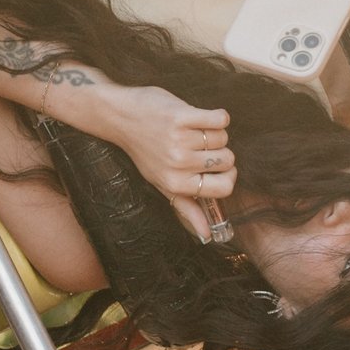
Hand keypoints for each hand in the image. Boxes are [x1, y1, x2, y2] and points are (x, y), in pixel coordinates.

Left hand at [97, 82, 239, 244]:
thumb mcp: (161, 183)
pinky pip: (220, 118)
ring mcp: (180, 139)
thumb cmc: (144, 150)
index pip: (224, 188)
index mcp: (176, 184)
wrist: (120, 117)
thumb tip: (206, 234)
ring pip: (223, 138)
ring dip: (212, 132)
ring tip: (192, 131)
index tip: (219, 168)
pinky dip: (217, 116)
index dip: (228, 176)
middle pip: (227, 160)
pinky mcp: (182, 115)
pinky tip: (201, 118)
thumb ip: (185, 207)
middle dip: (219, 151)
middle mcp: (178, 164)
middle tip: (198, 146)